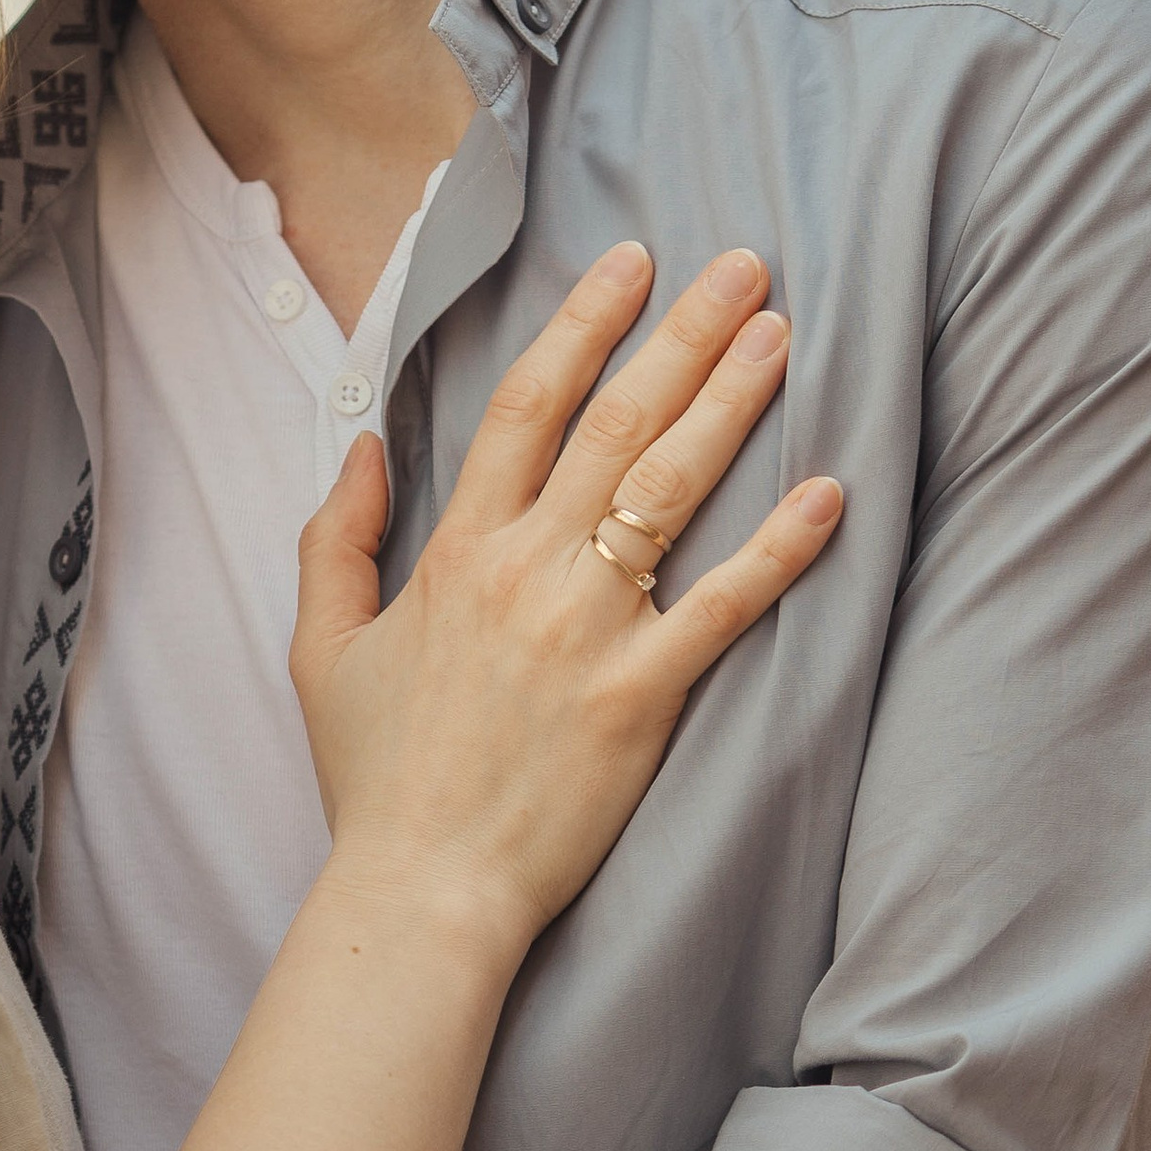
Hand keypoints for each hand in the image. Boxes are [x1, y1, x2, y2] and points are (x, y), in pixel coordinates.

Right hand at [291, 242, 839, 953]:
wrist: (419, 887)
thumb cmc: (374, 779)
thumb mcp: (321, 649)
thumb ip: (338, 539)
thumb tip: (364, 448)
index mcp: (455, 552)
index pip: (526, 406)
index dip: (583, 325)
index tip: (632, 263)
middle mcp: (526, 572)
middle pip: (614, 423)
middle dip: (683, 333)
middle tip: (744, 265)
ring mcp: (588, 630)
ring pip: (670, 488)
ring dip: (731, 402)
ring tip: (782, 334)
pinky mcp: (641, 697)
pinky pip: (723, 608)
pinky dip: (780, 548)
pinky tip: (829, 491)